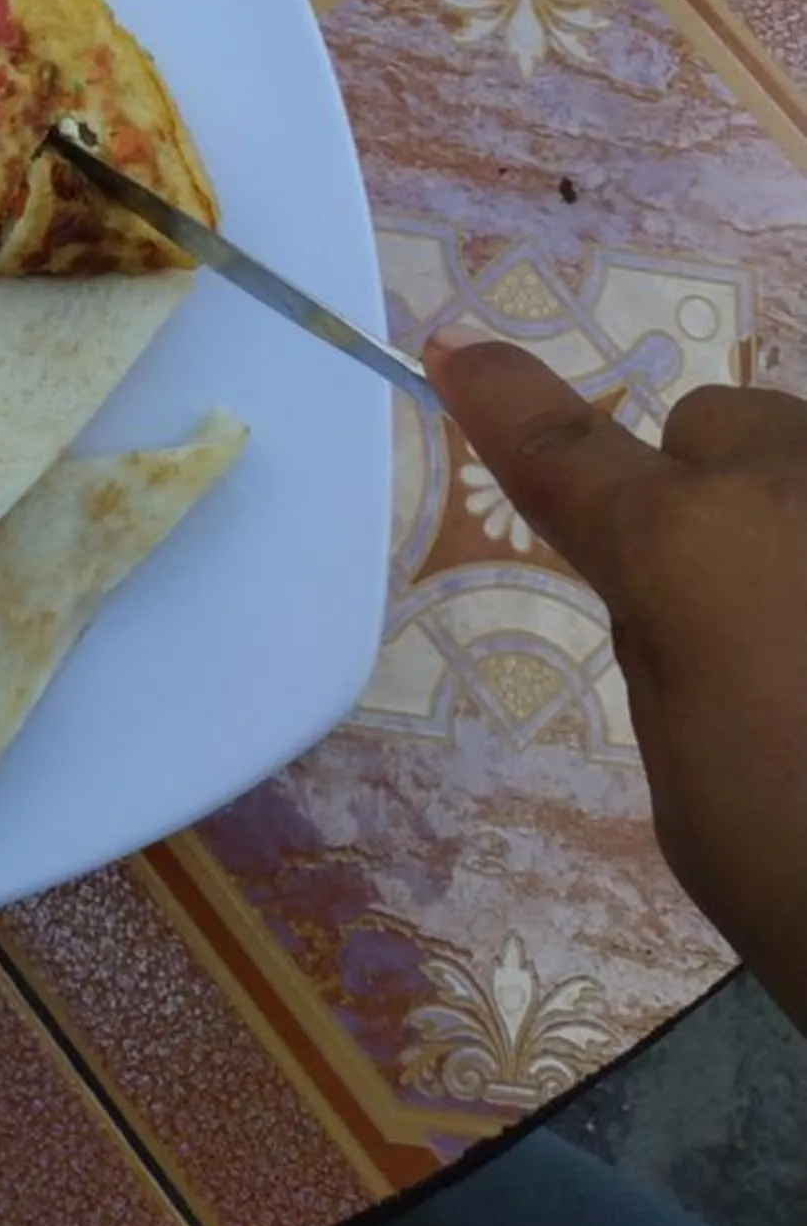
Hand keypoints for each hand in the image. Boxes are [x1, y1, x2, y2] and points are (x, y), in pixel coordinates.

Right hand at [428, 332, 806, 1028]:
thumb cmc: (797, 872)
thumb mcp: (681, 769)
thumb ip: (662, 637)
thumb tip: (671, 578)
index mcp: (685, 544)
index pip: (562, 448)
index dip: (501, 398)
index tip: (454, 353)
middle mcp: (787, 484)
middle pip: (717, 429)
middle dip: (712, 493)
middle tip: (747, 622)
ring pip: (806, 458)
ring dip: (797, 524)